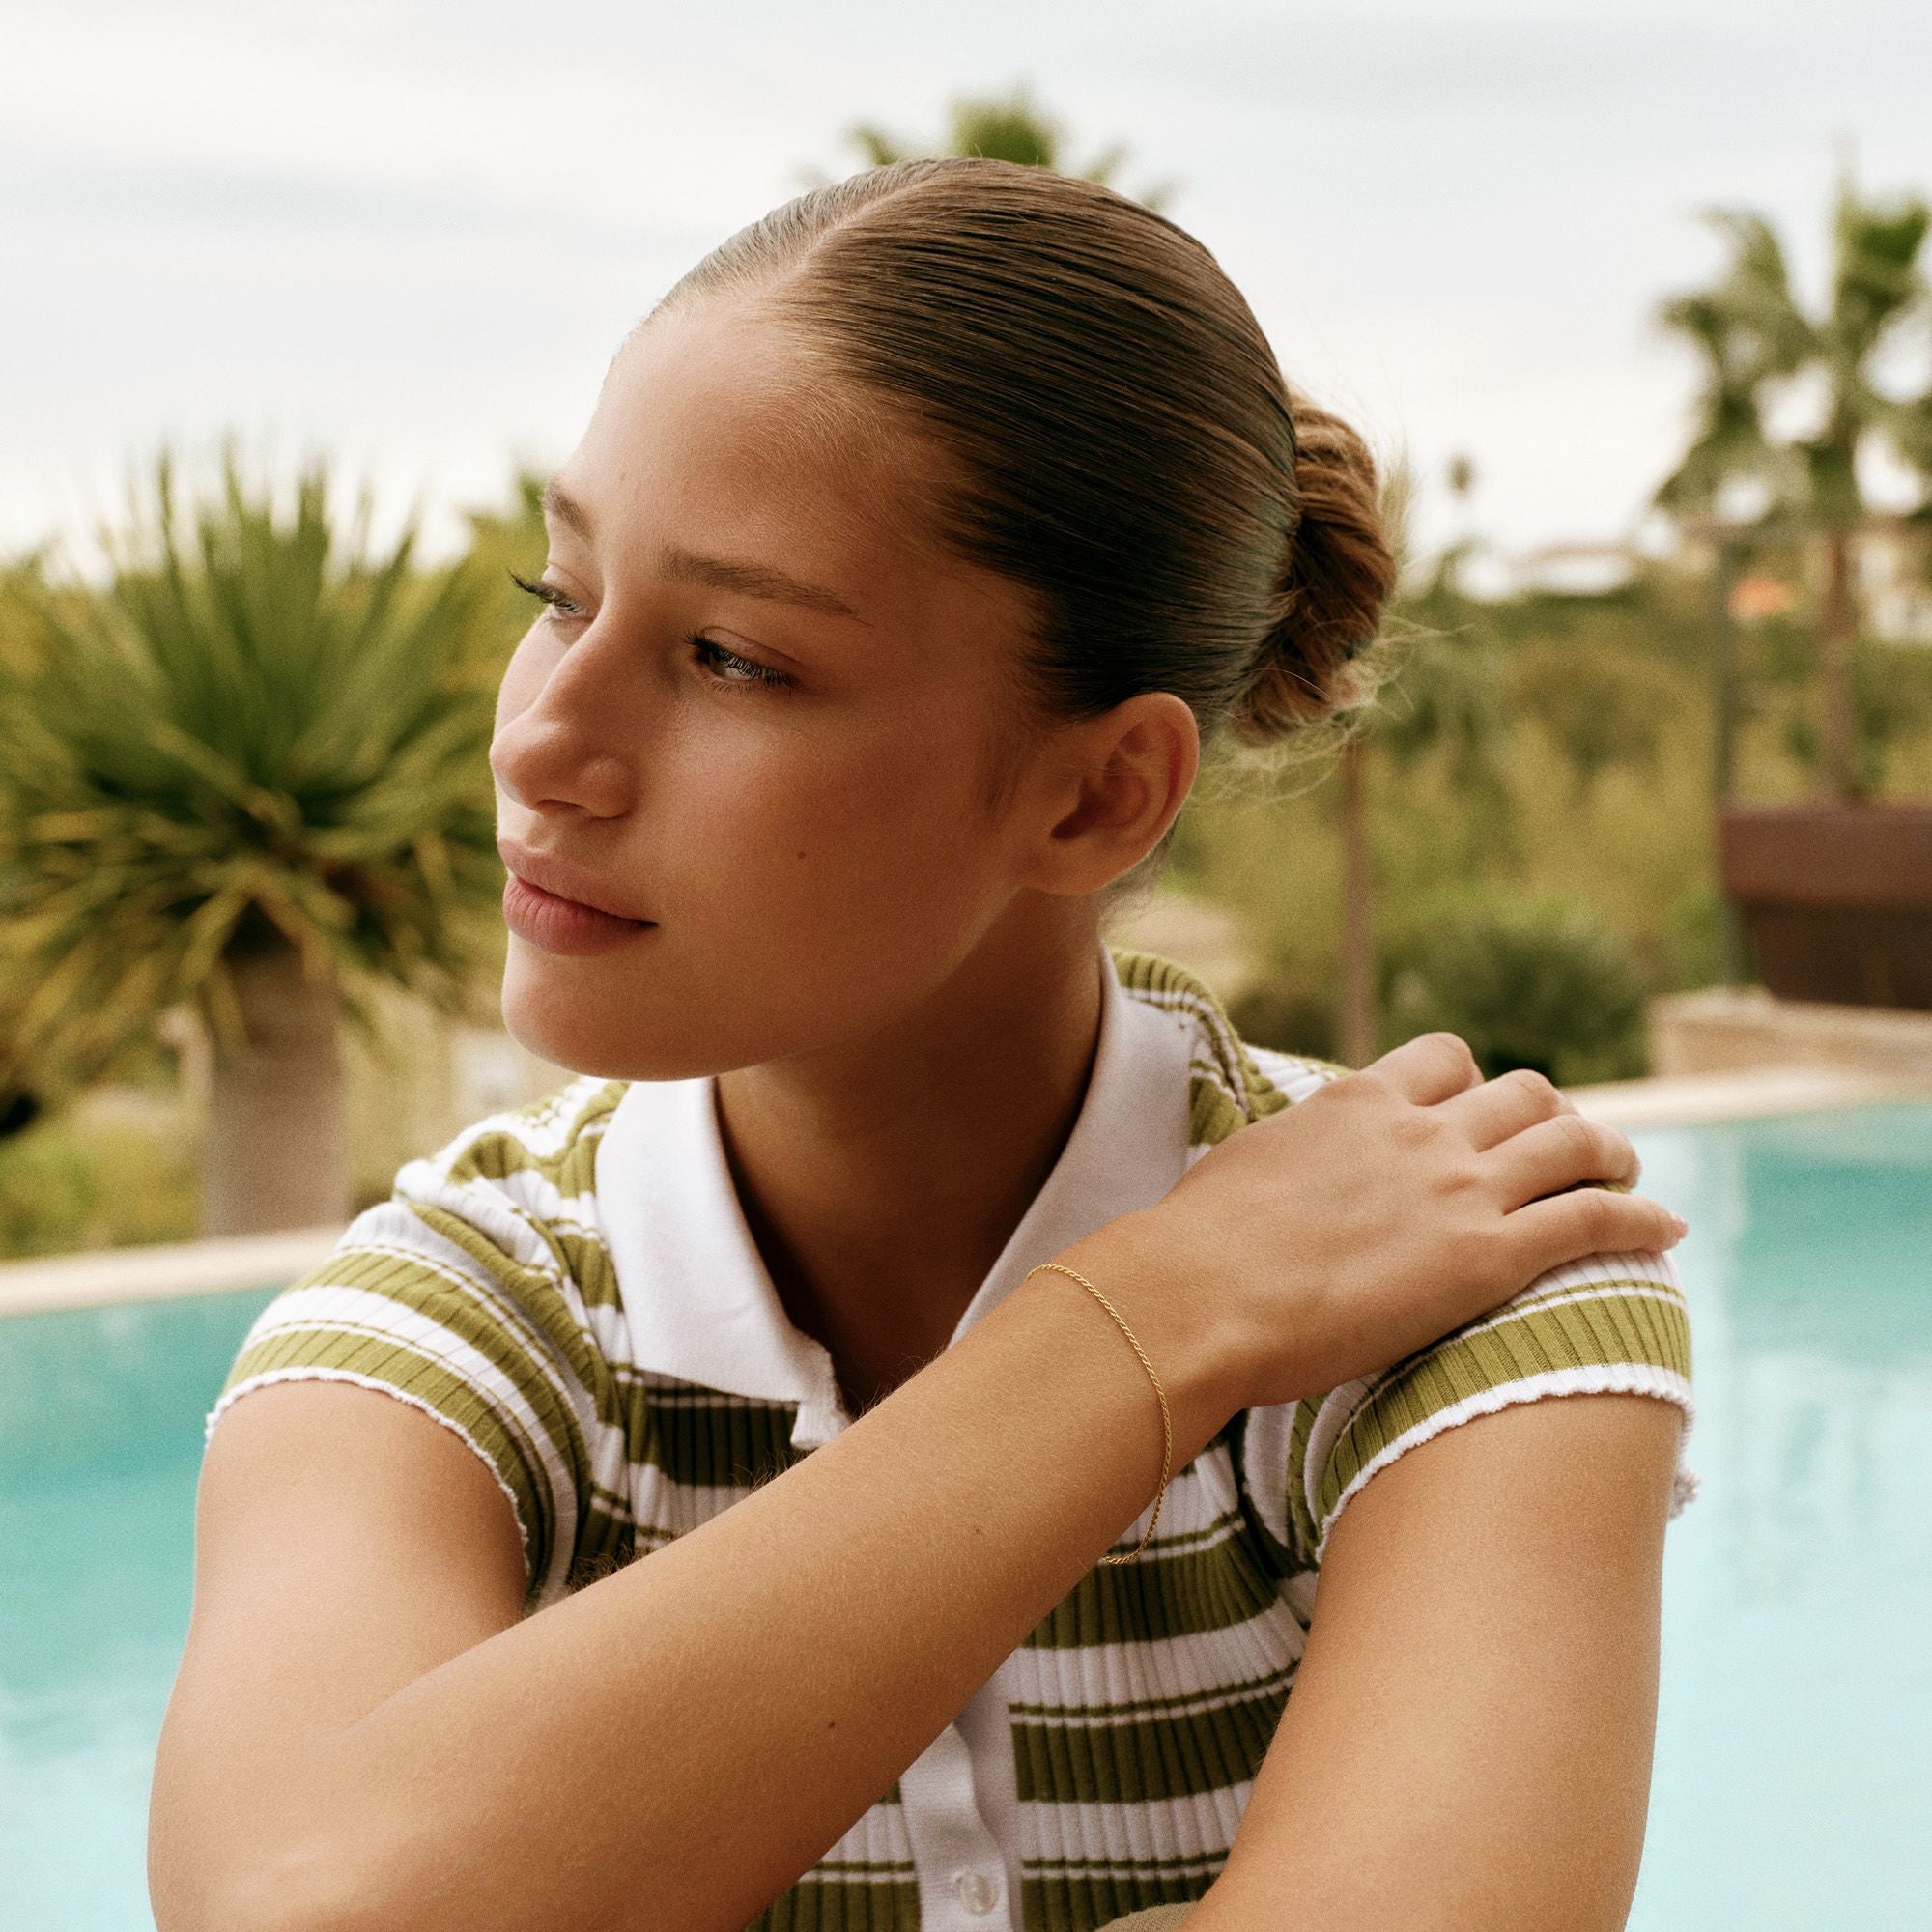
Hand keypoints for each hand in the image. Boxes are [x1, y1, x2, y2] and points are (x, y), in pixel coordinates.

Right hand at [1078, 1031, 1685, 1414]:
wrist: (1198, 1295)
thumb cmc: (1195, 1248)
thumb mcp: (1244, 1168)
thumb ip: (1288, 1158)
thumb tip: (1274, 1177)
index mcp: (1357, 1101)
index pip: (1447, 1057)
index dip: (1478, 1081)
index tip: (1484, 1109)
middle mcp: (1419, 1131)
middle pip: (1524, 1093)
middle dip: (1554, 1116)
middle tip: (1566, 1147)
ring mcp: (1458, 1189)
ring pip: (1572, 1143)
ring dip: (1610, 1154)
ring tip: (1626, 1175)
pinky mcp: (1487, 1257)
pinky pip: (1593, 1219)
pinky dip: (1640, 1219)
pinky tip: (1666, 1230)